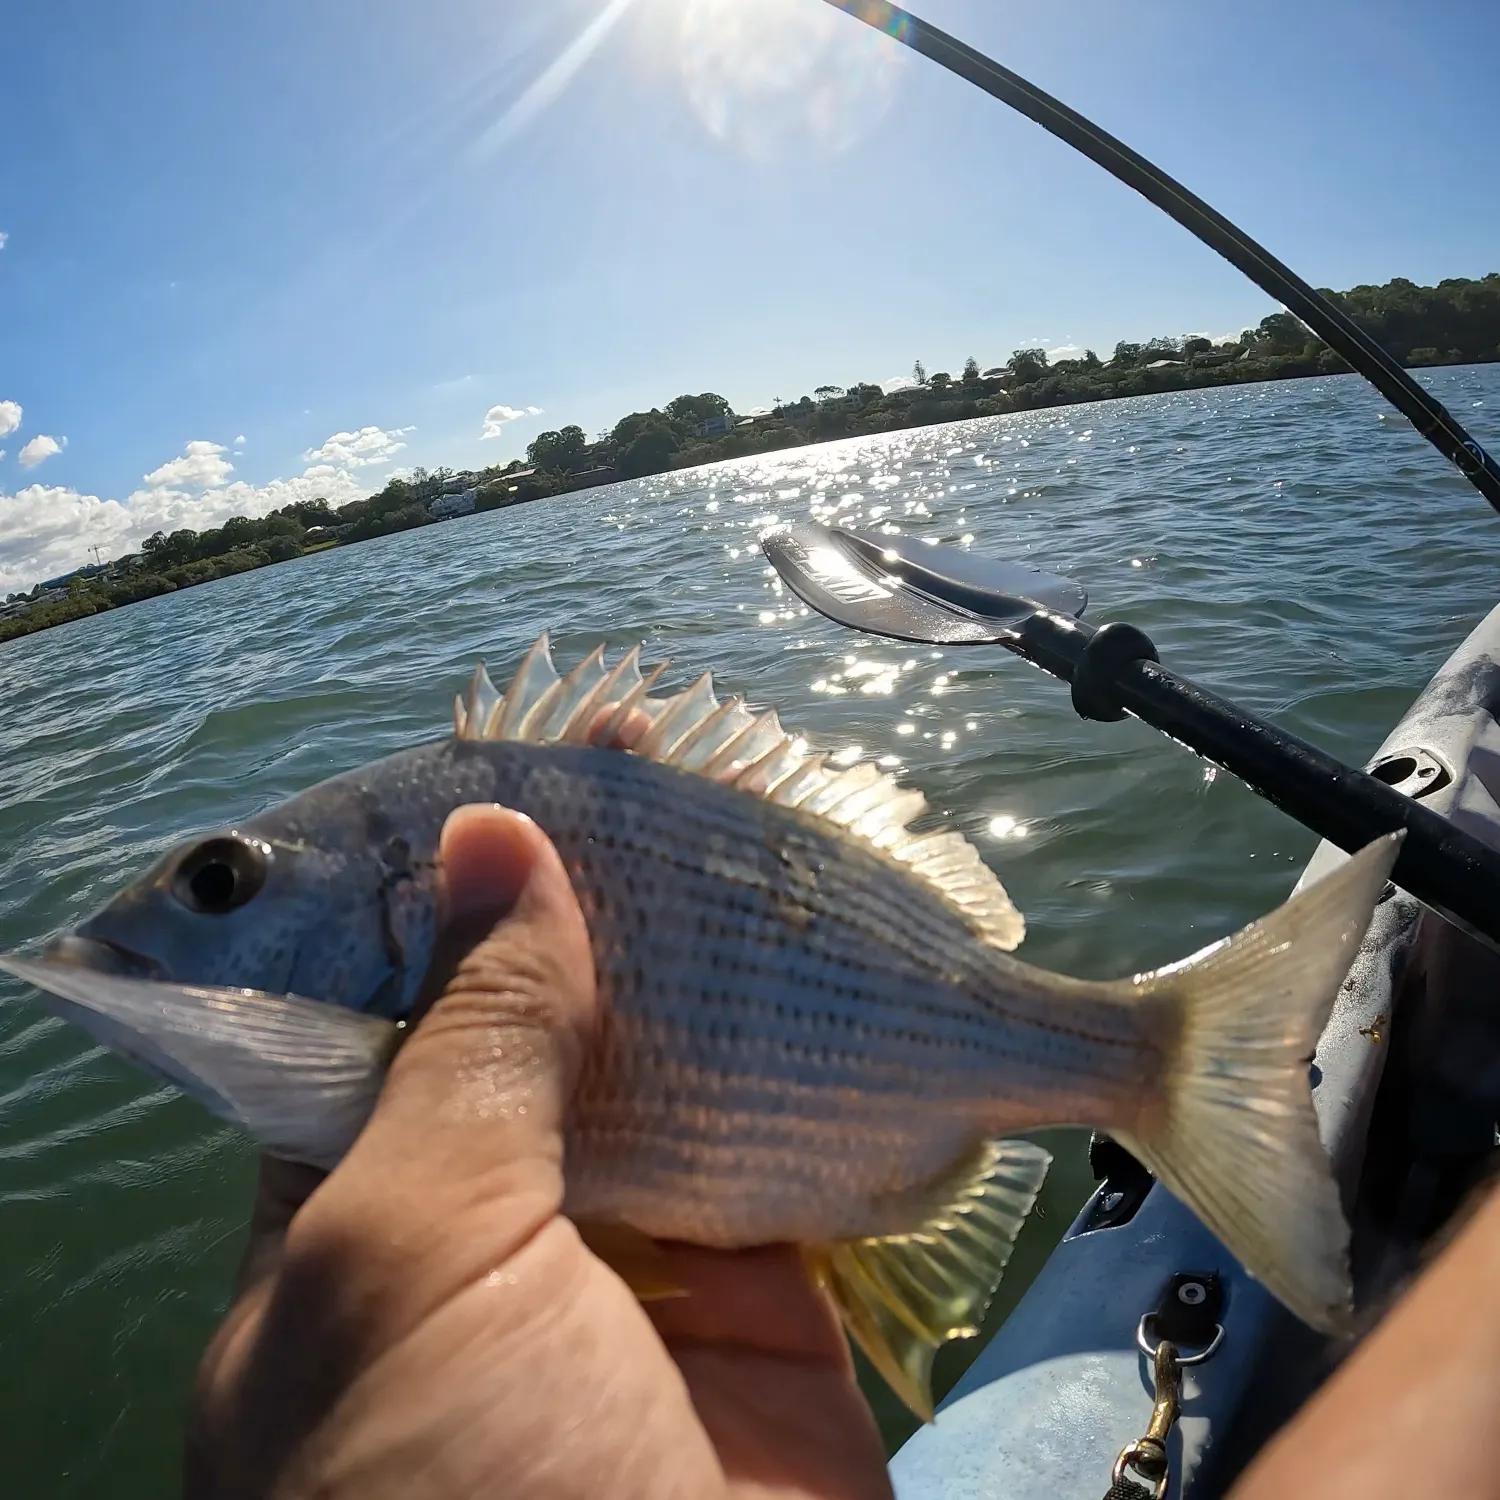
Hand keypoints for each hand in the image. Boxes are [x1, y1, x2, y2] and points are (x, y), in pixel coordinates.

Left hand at [186, 804, 890, 1499]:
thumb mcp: (409, 1262)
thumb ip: (465, 1045)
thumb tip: (488, 836)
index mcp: (346, 1215)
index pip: (376, 1001)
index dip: (434, 880)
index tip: (499, 771)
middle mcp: (483, 1231)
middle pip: (532, 1015)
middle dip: (581, 890)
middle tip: (631, 748)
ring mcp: (626, 1258)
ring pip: (659, 1057)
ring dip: (691, 941)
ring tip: (722, 795)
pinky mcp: (762, 1288)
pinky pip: (779, 1130)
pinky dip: (796, 1033)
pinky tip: (808, 927)